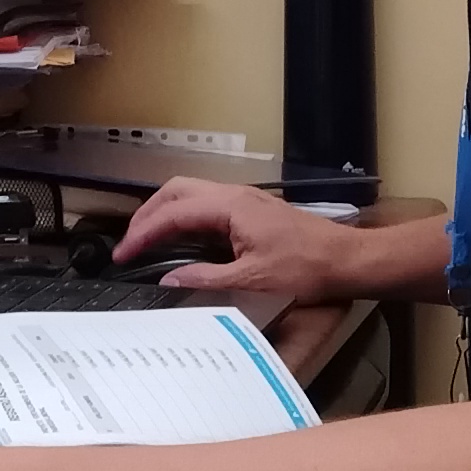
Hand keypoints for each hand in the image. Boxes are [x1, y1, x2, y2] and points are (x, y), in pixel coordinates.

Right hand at [113, 180, 364, 296]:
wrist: (347, 260)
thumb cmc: (307, 268)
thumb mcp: (252, 279)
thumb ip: (206, 278)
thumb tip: (169, 279)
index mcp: (230, 207)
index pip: (173, 213)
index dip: (143, 233)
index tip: (123, 254)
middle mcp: (235, 195)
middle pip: (176, 191)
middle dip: (147, 214)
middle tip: (129, 243)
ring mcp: (244, 199)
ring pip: (191, 194)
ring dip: (165, 212)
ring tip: (146, 239)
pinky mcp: (252, 210)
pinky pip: (207, 204)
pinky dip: (184, 217)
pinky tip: (180, 239)